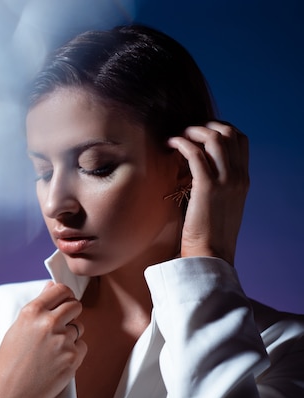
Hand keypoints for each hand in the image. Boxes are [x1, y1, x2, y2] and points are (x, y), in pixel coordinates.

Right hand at [0, 281, 86, 397]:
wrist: (10, 393)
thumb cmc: (10, 360)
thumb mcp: (18, 327)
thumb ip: (38, 306)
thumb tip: (52, 286)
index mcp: (32, 311)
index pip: (60, 290)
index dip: (64, 296)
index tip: (63, 302)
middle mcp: (48, 323)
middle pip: (75, 306)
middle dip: (71, 313)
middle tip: (60, 326)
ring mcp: (62, 341)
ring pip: (79, 328)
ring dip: (70, 335)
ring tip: (51, 349)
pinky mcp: (72, 358)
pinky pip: (82, 346)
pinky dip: (74, 352)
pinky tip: (57, 360)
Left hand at [168, 121, 248, 264]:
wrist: (212, 254)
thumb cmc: (210, 234)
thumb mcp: (222, 205)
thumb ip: (218, 185)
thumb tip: (200, 169)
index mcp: (243, 180)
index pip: (240, 141)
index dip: (220, 129)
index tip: (201, 132)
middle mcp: (238, 177)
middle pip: (229, 134)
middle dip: (206, 126)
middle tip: (187, 131)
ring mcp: (225, 181)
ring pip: (215, 139)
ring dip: (193, 131)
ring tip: (178, 136)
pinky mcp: (207, 187)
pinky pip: (196, 153)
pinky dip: (182, 143)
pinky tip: (171, 144)